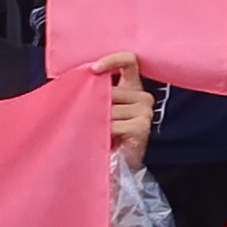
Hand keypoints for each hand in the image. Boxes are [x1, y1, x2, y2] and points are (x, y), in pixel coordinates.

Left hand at [91, 51, 154, 170]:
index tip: (93, 69)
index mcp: (134, 87)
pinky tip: (102, 138)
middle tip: (86, 117)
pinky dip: (102, 130)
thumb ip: (97, 90)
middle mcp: (144, 97)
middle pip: (112, 89)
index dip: (111, 60)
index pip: (130, 61)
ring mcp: (145, 112)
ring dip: (96, 119)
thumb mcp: (101, 107)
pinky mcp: (142, 126)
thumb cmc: (106, 135)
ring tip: (94, 131)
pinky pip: (113, 123)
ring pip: (110, 106)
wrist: (117, 166)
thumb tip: (81, 76)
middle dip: (95, 102)